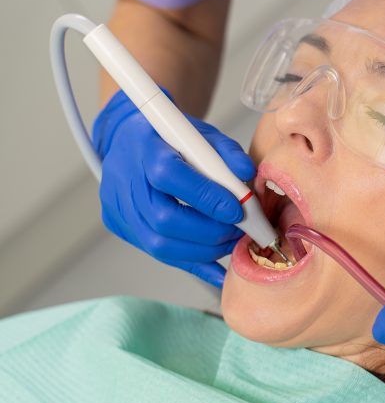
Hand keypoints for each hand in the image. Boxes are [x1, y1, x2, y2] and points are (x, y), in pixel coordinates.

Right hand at [93, 90, 254, 287]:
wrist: (129, 140)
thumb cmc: (169, 138)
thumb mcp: (200, 133)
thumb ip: (226, 152)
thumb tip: (247, 174)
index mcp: (145, 148)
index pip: (170, 176)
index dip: (207, 198)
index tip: (238, 210)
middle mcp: (126, 180)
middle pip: (163, 219)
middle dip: (210, 231)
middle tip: (240, 231)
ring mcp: (119, 207)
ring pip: (159, 245)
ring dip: (204, 250)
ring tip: (231, 242)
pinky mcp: (121, 226)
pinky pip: (159, 254)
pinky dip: (193, 263)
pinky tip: (218, 268)